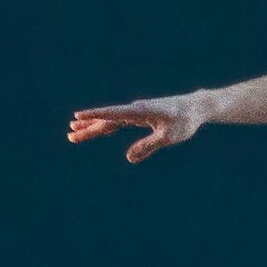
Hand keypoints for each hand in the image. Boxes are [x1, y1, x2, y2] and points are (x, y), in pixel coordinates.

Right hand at [68, 94, 206, 162]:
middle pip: (107, 120)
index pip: (113, 114)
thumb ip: (148, 146)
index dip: (95, 115)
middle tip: (70, 136)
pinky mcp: (140, 116)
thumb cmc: (185, 121)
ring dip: (93, 126)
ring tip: (73, 130)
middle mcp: (135, 110)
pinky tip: (97, 129)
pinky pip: (118, 121)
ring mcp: (136, 112)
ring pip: (110, 120)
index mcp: (140, 111)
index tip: (78, 115)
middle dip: (88, 128)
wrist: (196, 107)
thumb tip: (129, 158)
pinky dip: (106, 125)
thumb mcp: (169, 137)